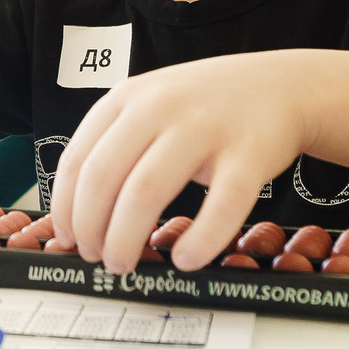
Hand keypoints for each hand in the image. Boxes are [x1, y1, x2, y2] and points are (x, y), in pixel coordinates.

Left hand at [49, 52, 320, 274]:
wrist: (283, 85)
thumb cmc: (209, 106)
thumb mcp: (152, 104)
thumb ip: (116, 146)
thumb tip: (77, 215)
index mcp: (129, 97)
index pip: (78, 159)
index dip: (65, 208)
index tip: (67, 239)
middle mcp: (161, 107)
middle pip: (104, 178)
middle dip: (90, 228)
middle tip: (94, 256)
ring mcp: (205, 128)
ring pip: (146, 192)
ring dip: (125, 238)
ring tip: (123, 262)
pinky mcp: (248, 154)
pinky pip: (220, 206)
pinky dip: (199, 240)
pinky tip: (186, 259)